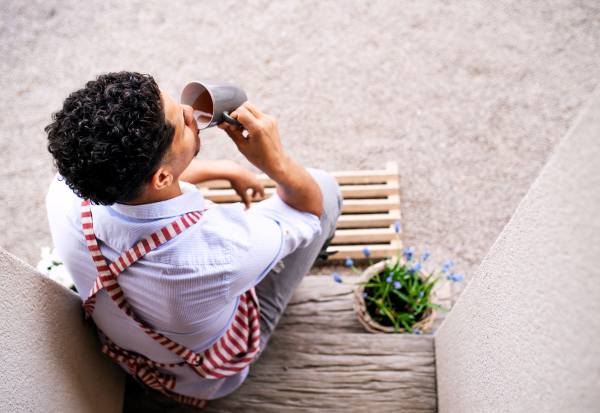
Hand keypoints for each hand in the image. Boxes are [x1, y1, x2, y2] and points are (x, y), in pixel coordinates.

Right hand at [218, 103, 322, 217]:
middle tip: (234, 126)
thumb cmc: (259, 158)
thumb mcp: (242, 147)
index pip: (241, 112)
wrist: (277, 162)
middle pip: (246, 105)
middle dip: (237, 113)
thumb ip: (232, 133)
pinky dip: (251, 119)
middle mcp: (265, 121)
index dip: (232, 116)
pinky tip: (248, 130)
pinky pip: (258, 114)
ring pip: (252, 109)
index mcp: (258, 128)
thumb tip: (222, 124)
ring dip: (244, 116)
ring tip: (240, 130)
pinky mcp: (272, 120)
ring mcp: (270, 120)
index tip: (228, 125)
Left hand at [228, 164, 264, 208]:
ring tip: (246, 190)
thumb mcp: (242, 193)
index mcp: (255, 184)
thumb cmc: (237, 182)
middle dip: (255, 191)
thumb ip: (246, 200)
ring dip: (251, 186)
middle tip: (253, 196)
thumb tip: (248, 207)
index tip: (262, 196)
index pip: (261, 189)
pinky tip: (241, 183)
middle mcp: (254, 178)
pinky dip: (248, 182)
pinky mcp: (245, 170)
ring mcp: (250, 173)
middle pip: (257, 185)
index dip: (262, 193)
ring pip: (253, 181)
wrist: (231, 170)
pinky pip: (248, 177)